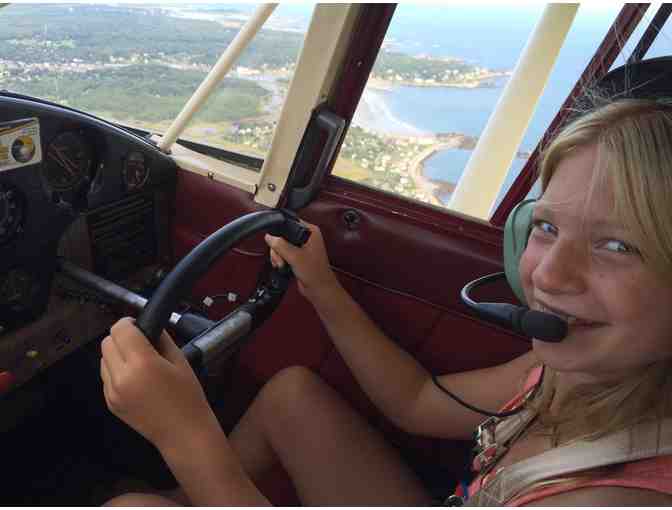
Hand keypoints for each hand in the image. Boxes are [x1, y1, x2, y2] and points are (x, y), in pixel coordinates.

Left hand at [100, 317, 217, 449]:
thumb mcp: (180, 361)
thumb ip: (161, 340)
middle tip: (140, 343)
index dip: (129, 323)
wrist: (183, 433)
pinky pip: (106, 377)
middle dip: (121, 338)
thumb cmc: (188, 397)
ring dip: (116, 354)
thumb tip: (148, 327)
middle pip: (107, 342)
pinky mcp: (110, 403)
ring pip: (103, 359)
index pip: (121, 330)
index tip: (139, 326)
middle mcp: (122, 377)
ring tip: (138, 362)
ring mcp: (112, 392)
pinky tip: (135, 378)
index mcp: (142, 363)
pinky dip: (116, 371)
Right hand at [264, 221, 340, 302]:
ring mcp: (301, 247)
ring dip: (278, 256)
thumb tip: (269, 237)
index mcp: (310, 231)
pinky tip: (283, 266)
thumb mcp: (295, 257)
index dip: (281, 232)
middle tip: (281, 258)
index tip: (277, 242)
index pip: (290, 222)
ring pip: (280, 245)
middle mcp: (306, 237)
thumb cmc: (316, 273)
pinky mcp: (297, 256)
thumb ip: (280, 245)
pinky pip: (282, 253)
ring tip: (282, 264)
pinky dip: (280, 260)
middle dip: (278, 248)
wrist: (318, 289)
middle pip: (282, 235)